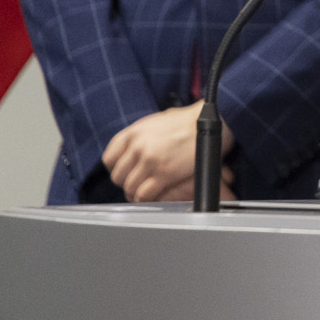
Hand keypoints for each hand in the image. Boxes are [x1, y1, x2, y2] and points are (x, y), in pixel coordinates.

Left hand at [102, 103, 234, 202]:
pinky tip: (153, 198)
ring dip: (136, 194)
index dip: (117, 169)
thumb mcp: (158, 121)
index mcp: (134, 132)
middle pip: (118, 176)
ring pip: (129, 188)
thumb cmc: (189, 120)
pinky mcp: (164, 174)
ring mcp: (149, 160)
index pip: (109, 159)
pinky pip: (144, 195)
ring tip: (146, 195)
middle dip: (127, 183)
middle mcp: (137, 146)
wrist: (210, 120)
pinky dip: (146, 200)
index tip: (126, 173)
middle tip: (139, 185)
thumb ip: (142, 136)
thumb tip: (136, 148)